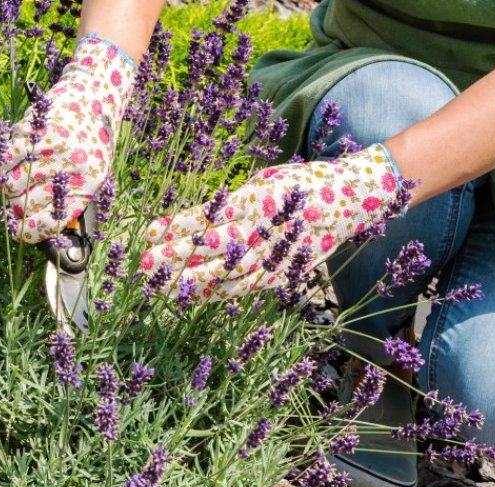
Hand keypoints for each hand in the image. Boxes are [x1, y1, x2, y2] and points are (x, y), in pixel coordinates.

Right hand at [0, 35, 135, 243]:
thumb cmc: (93, 139)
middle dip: (14, 208)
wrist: (96, 94)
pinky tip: (2, 165)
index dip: (29, 232)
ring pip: (10, 185)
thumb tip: (40, 227)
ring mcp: (51, 149)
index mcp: (87, 186)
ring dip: (5, 188)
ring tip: (11, 181)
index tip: (20, 231)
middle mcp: (70, 169)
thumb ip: (71, 200)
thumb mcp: (94, 174)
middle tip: (14, 202)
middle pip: (24, 206)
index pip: (50, 223)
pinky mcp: (35, 130)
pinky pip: (4, 160)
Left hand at [139, 143, 405, 301]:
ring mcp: (273, 255)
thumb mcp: (263, 182)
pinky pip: (242, 287)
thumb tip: (189, 221)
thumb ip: (230, 203)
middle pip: (210, 246)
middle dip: (174, 257)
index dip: (176, 226)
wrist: (351, 201)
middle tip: (143, 264)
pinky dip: (216, 293)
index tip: (148, 232)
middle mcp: (263, 229)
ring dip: (189, 281)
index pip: (208, 215)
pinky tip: (191, 297)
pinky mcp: (281, 273)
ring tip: (159, 288)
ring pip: (224, 273)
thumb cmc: (301, 185)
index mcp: (256, 200)